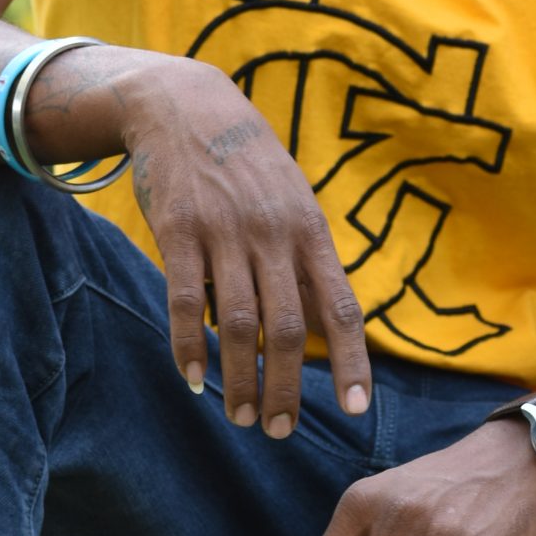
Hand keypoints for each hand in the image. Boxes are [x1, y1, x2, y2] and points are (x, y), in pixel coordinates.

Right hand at [110, 56, 372, 434]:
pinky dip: (189, 347)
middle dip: (288, 388)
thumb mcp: (292, 201)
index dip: (352, 362)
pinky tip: (193, 380)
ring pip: (238, 324)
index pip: (341, 307)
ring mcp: (225, 232)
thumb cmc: (246, 165)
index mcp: (310, 230)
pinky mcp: (178, 230)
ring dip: (240, 379)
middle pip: (289, 330)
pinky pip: (185, 302)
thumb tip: (325, 330)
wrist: (185, 106)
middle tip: (280, 429)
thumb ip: (306, 261)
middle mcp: (273, 234)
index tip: (357, 410)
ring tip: (242, 416)